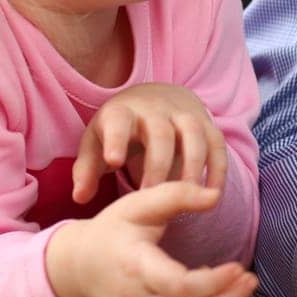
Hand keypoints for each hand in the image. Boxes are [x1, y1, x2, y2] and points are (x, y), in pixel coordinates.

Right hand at [45, 180, 257, 296]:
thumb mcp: (140, 204)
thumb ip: (177, 194)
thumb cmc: (115, 230)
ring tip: (236, 285)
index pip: (180, 286)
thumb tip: (215, 196)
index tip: (239, 267)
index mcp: (135, 266)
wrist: (80, 267)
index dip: (215, 283)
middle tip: (250, 281)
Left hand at [72, 83, 228, 203]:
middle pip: (160, 132)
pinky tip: (211, 195)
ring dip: (192, 166)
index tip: (113, 161)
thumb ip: (87, 170)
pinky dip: (217, 169)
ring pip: (192, 134)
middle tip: (151, 196)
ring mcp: (183, 115)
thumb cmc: (120, 130)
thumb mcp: (96, 142)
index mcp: (122, 113)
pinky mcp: (206, 124)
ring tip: (186, 198)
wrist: (156, 98)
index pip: (118, 122)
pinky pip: (216, 144)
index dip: (116, 140)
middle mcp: (155, 109)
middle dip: (157, 164)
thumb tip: (80, 197)